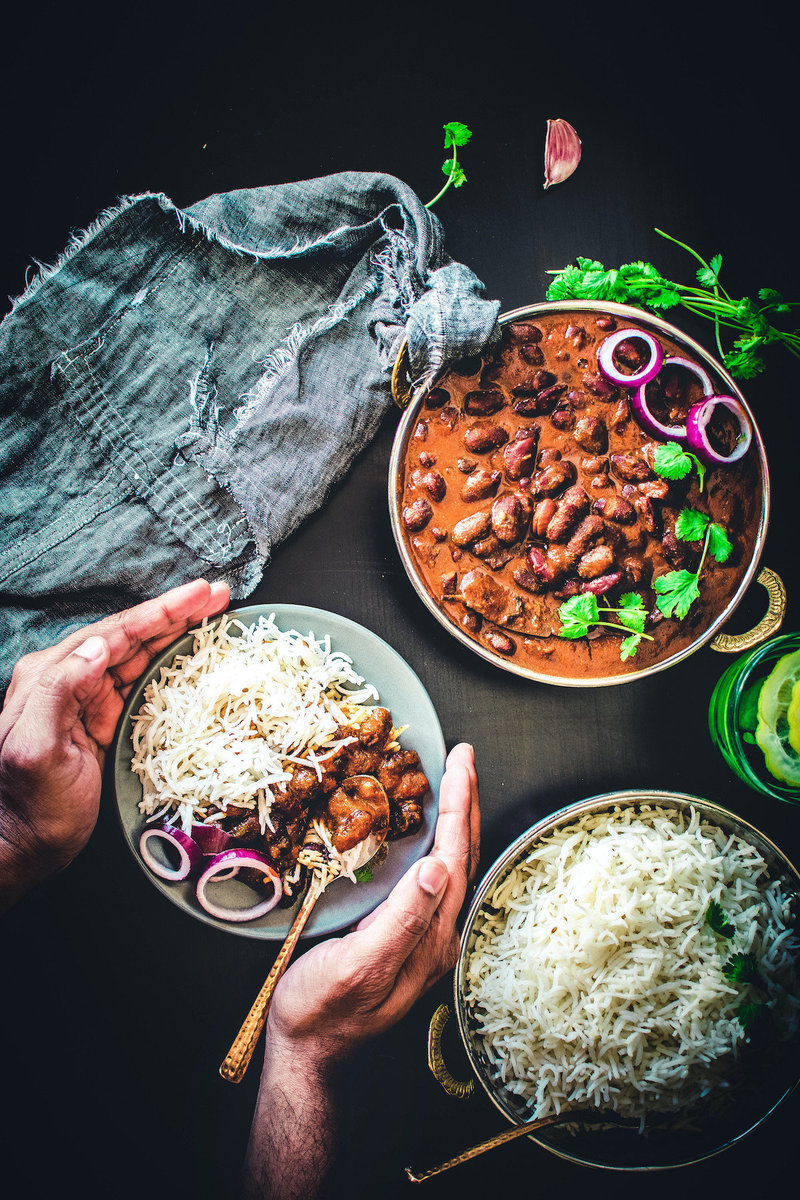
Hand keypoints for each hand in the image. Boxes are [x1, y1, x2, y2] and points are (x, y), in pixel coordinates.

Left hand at [0, 578, 229, 908]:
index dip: (159, 612)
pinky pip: (140, 679)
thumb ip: (60, 692)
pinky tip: (190, 650)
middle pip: (131, 635)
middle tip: (217, 595)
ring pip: (139, 653)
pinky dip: (168, 660)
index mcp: (50, 675)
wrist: (21, 847)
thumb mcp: (37, 749)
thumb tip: (98, 647)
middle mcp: (68, 678)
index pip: (113, 633)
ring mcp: (87, 698)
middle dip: (175, 612)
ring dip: (176, 630)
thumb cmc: (28, 805)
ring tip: (213, 611)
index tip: (198, 595)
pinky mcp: (103, 719)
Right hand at [244, 742, 479, 1199]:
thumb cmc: (322, 1009)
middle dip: (465, 801)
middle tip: (462, 755)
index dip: (459, 804)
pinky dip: (435, 842)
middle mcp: (437, 935)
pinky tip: (426, 831)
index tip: (460, 761)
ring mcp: (424, 938)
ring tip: (453, 781)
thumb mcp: (359, 965)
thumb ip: (401, 919)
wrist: (307, 1054)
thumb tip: (439, 868)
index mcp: (431, 936)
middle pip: (461, 855)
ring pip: (451, 865)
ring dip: (454, 820)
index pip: (455, 855)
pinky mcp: (406, 940)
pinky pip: (432, 878)